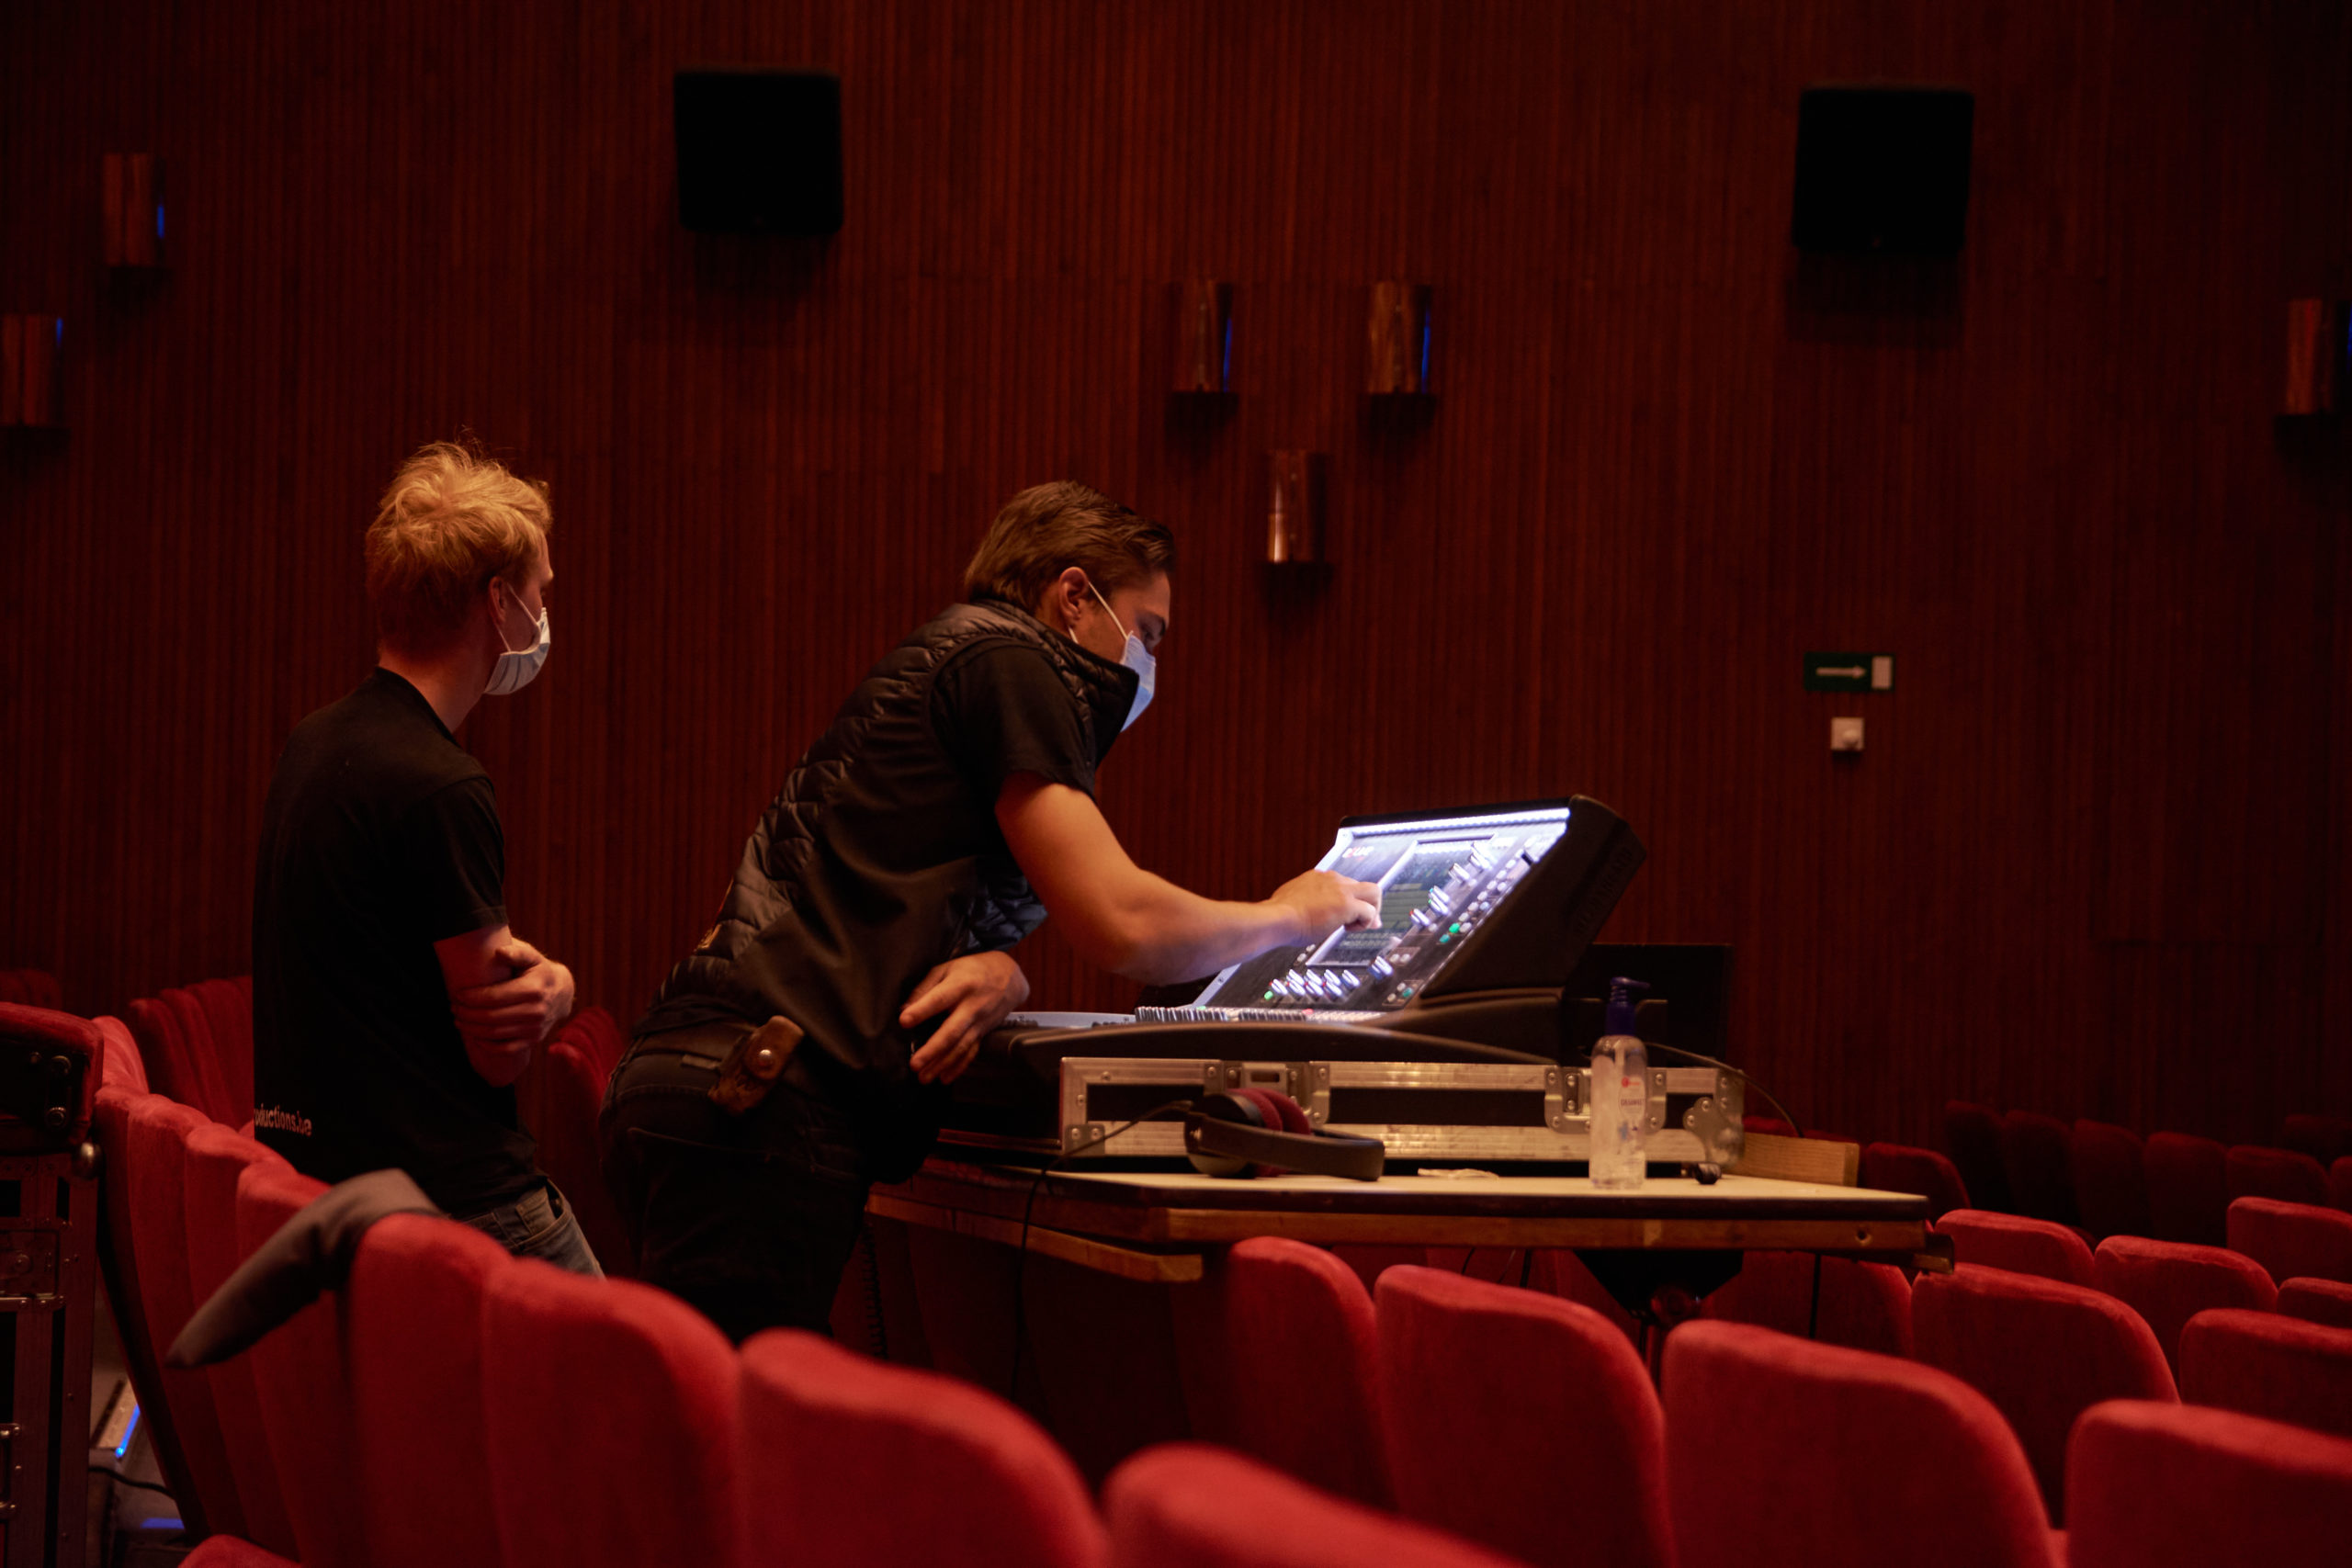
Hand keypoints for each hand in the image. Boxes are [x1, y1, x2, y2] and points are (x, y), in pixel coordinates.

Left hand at [451, 937, 575, 1085]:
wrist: (563, 993)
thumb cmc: (539, 971)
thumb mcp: (532, 957)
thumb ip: (517, 953)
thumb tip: (499, 952)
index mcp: (533, 989)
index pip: (494, 997)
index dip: (472, 998)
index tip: (457, 994)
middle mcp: (536, 1011)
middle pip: (491, 1017)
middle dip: (467, 1014)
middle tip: (453, 1008)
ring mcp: (535, 1028)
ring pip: (495, 1034)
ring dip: (472, 1029)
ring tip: (459, 1020)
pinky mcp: (534, 1039)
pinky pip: (506, 1049)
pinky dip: (487, 1045)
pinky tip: (475, 1036)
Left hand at [901, 950, 1030, 1084]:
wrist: (1009, 976)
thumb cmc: (972, 970)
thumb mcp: (948, 968)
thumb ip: (925, 987)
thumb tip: (904, 1009)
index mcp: (961, 984)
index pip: (939, 999)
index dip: (922, 1010)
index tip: (904, 1021)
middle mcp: (972, 1006)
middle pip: (952, 1031)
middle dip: (933, 1049)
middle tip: (915, 1064)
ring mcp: (980, 1022)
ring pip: (960, 1047)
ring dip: (942, 1064)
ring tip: (924, 1077)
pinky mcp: (983, 1033)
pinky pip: (971, 1052)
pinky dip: (958, 1067)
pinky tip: (945, 1078)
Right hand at [1267, 871, 1382, 942]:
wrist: (1278, 918)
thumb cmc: (1280, 916)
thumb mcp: (1292, 902)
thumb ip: (1304, 902)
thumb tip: (1306, 911)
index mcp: (1318, 878)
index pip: (1343, 885)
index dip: (1349, 900)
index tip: (1348, 914)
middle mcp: (1332, 879)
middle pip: (1362, 886)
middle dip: (1367, 904)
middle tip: (1365, 921)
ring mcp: (1341, 890)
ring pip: (1373, 892)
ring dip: (1371, 910)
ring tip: (1356, 926)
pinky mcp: (1347, 904)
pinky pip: (1369, 911)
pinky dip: (1365, 923)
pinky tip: (1350, 930)